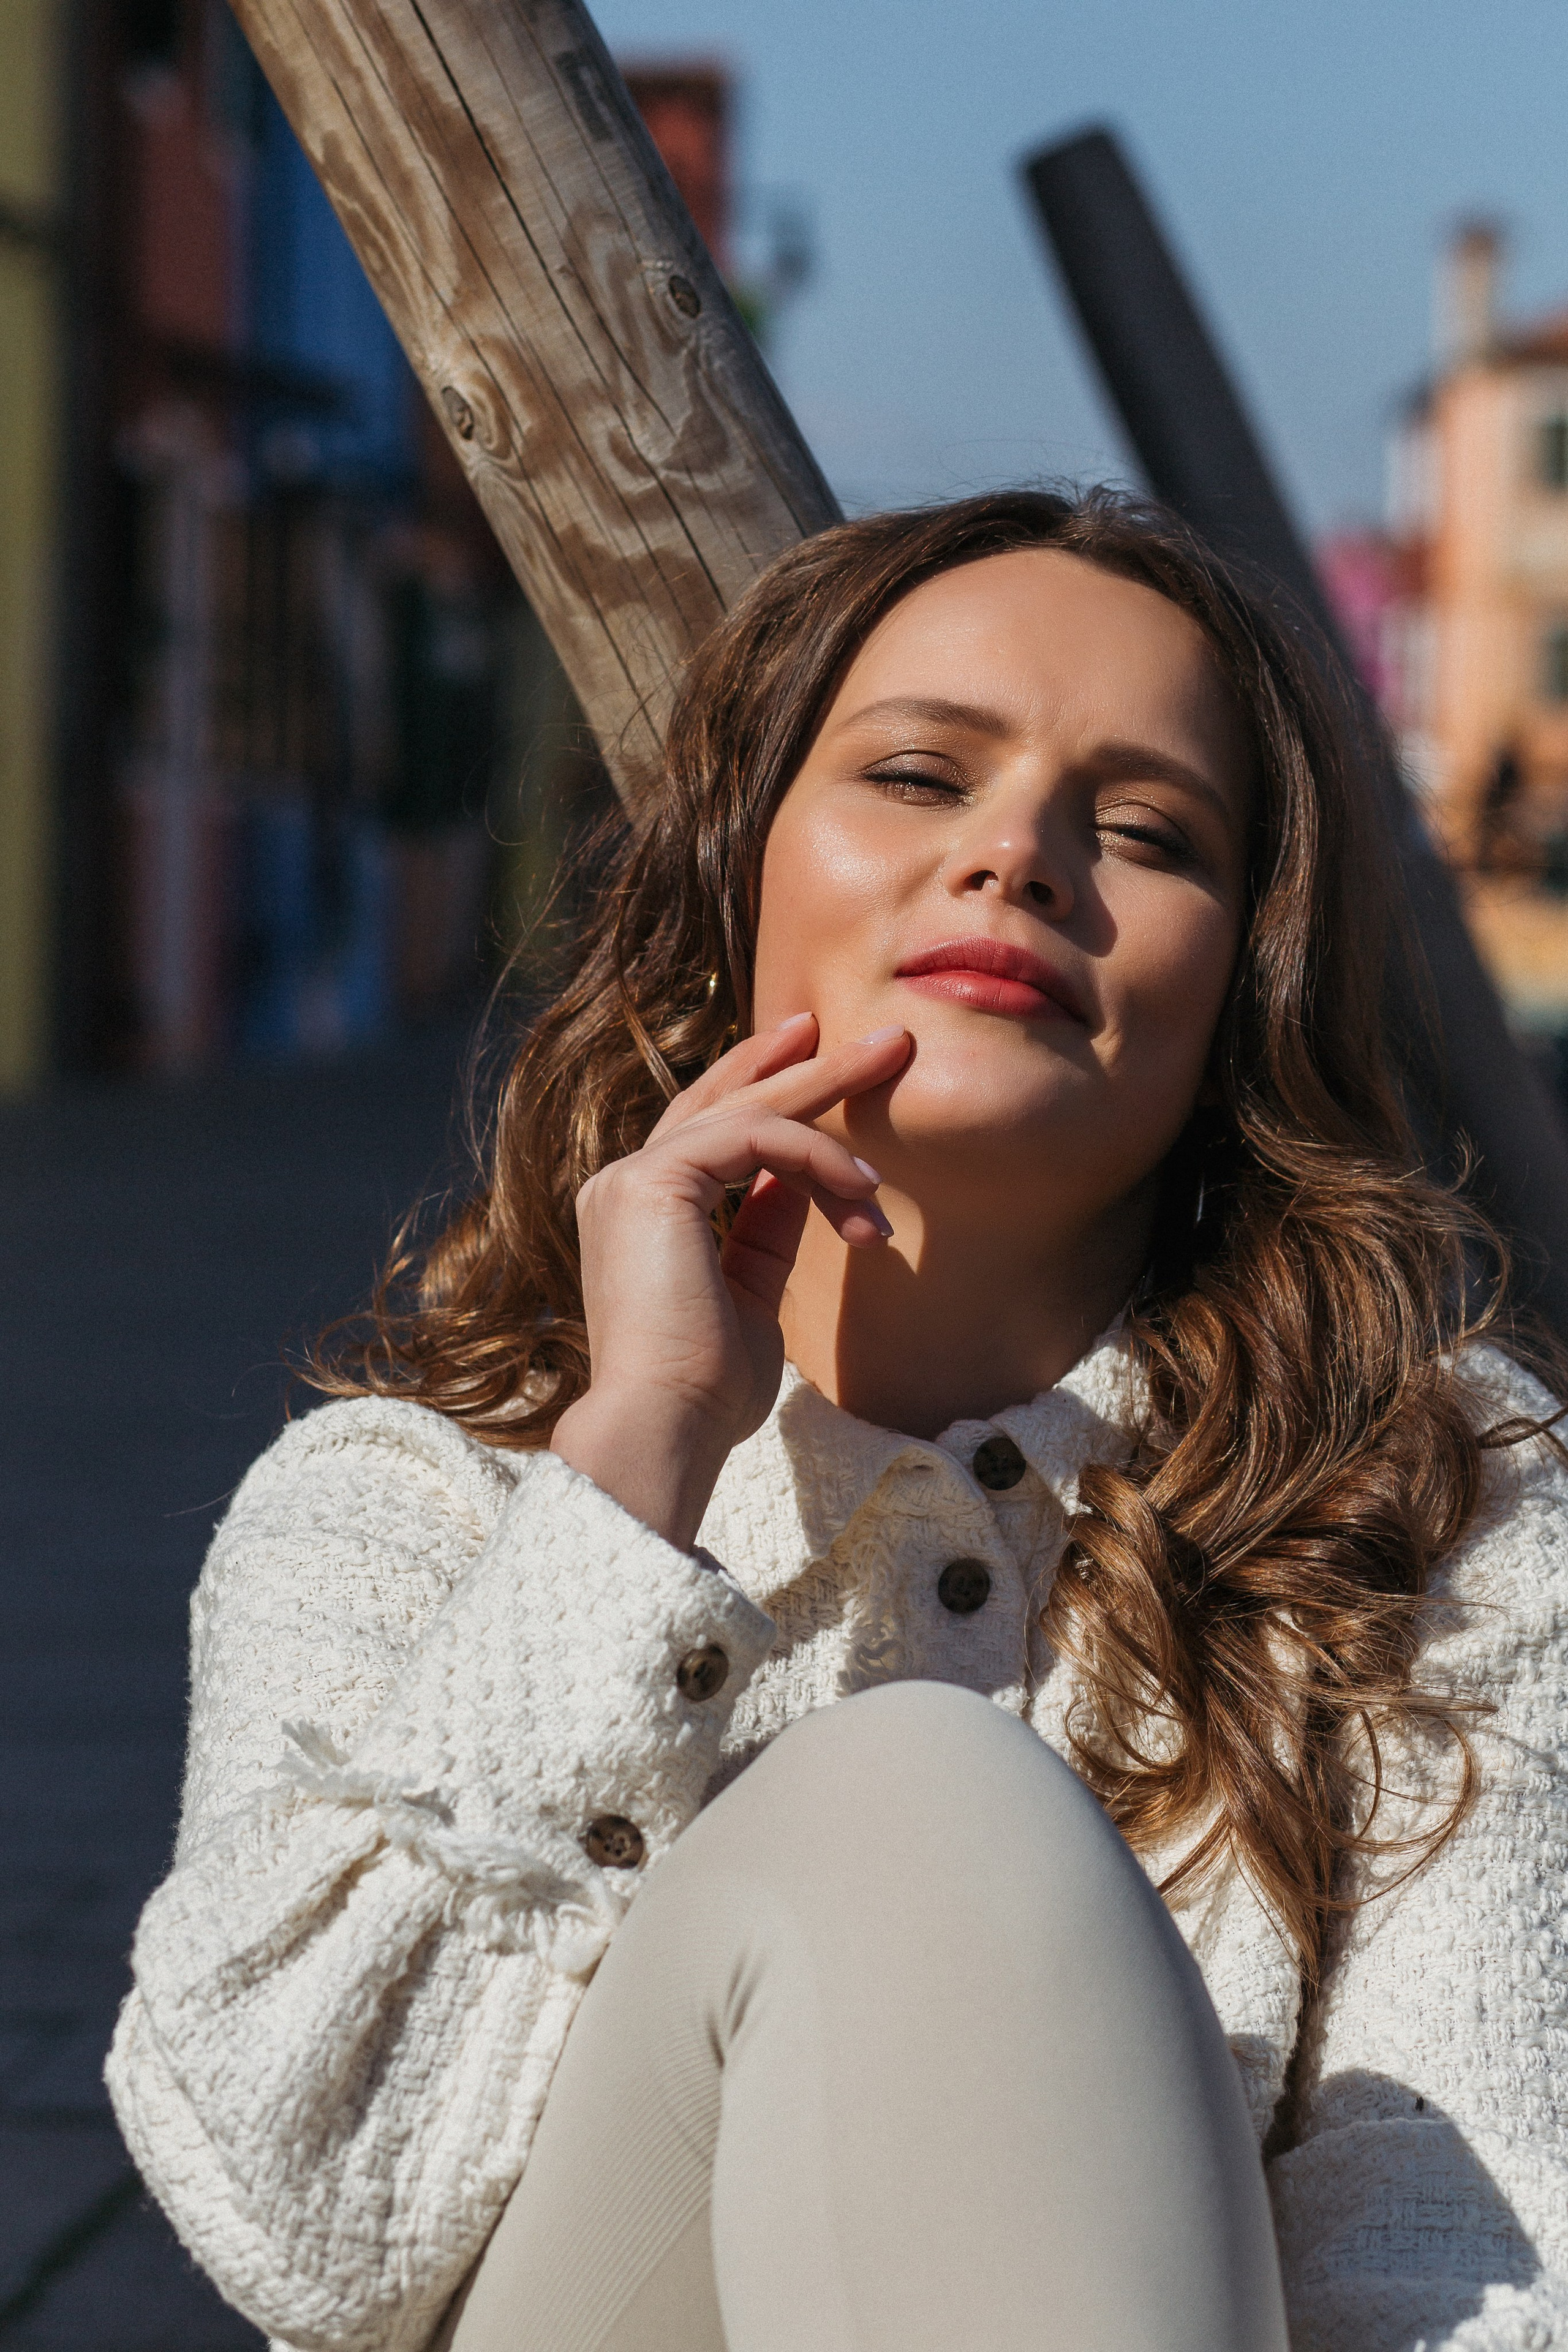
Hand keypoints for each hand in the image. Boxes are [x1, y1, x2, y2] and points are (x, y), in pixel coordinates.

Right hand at [550, 1011, 910, 1548]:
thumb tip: (801, 1186)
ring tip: (896, 1078)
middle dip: (803, 1063)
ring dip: (829, 1096)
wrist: (666, 1430)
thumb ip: (765, 1234)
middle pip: (725, 1102)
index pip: (709, 1130)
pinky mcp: (651, 1184)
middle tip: (878, 1036)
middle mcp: (624, 1186)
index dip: (768, 1089)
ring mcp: (629, 1180)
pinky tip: (865, 1190)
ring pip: (745, 1111)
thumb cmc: (708, 1393)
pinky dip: (818, 1157)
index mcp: (641, 1214)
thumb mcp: (751, 1295)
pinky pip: (755, 1140)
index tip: (824, 1060)